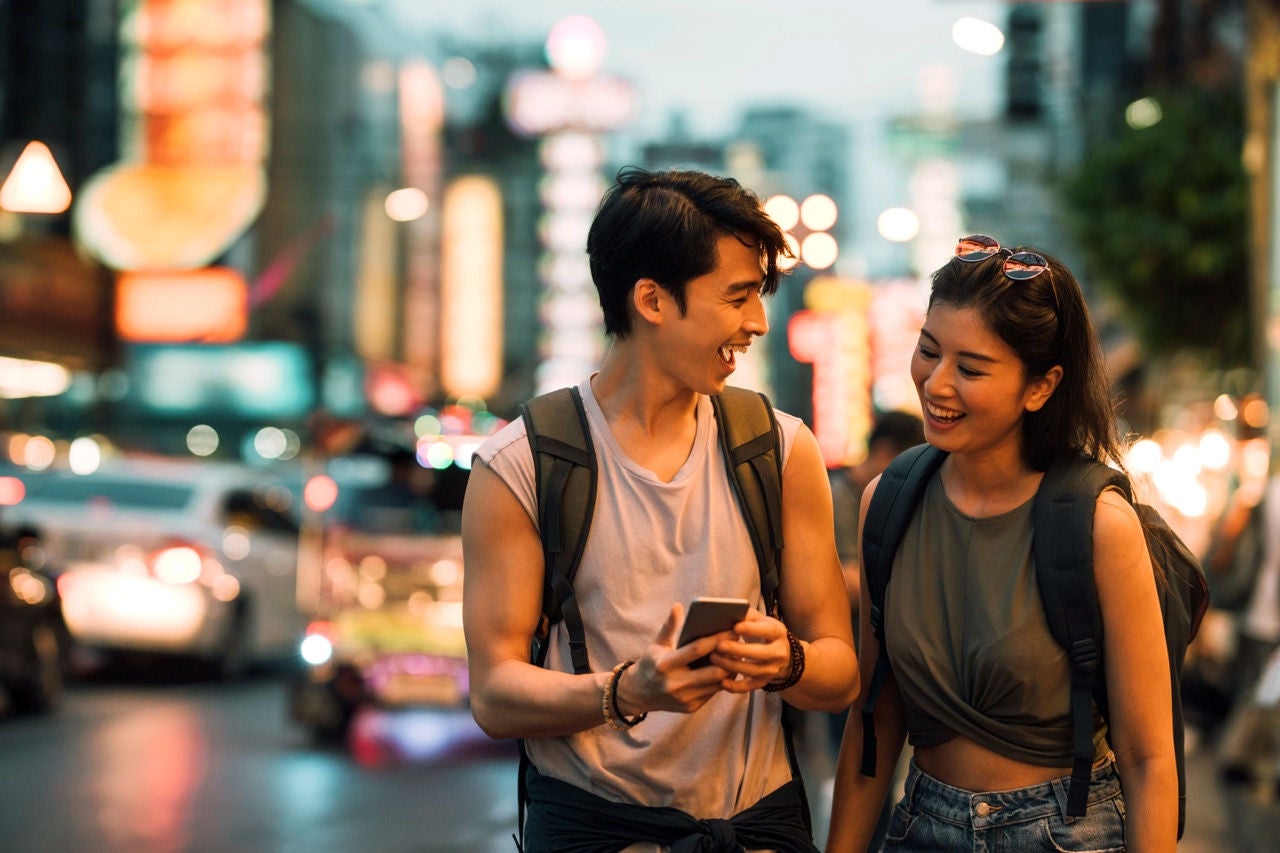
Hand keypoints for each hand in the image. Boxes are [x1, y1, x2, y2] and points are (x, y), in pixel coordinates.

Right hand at [616, 603, 736, 715]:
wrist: (638, 694)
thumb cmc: (650, 664)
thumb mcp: (656, 644)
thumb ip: (669, 627)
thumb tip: (678, 606)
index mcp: (665, 665)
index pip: (696, 650)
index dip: (716, 639)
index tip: (732, 628)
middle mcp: (675, 684)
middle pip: (714, 671)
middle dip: (729, 657)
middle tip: (740, 642)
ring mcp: (685, 698)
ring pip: (718, 683)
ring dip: (730, 668)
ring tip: (738, 653)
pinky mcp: (692, 707)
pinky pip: (714, 692)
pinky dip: (723, 679)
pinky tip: (729, 667)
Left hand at [707, 610, 790, 692]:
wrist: (781, 653)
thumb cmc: (762, 631)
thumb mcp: (760, 620)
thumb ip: (746, 615)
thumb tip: (728, 610)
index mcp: (777, 632)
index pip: (766, 630)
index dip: (751, 629)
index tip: (735, 627)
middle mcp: (779, 652)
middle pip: (760, 653)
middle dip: (738, 650)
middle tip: (719, 645)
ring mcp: (772, 669)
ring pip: (753, 670)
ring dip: (733, 666)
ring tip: (714, 658)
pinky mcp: (764, 682)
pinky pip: (750, 687)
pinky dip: (736, 687)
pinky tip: (722, 683)